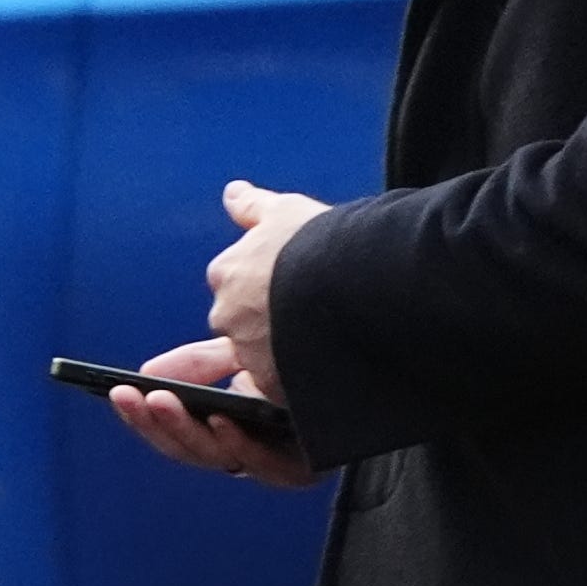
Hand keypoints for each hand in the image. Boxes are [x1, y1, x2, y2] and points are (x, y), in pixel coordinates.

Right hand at [106, 333, 324, 488]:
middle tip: (131, 397)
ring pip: (217, 458)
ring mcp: (278, 458)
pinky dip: (240, 446)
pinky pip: (266, 468)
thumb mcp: (248, 348)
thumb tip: (148, 373)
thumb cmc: (315, 349)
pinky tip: (222, 421)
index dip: (145, 413)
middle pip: (190, 446)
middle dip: (154, 422)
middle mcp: (252, 445)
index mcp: (234, 421)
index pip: (178, 426)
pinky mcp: (309, 467)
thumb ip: (202, 362)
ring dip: (184, 432)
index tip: (118, 391)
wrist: (379, 341)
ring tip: (162, 402)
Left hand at [204, 179, 326, 392]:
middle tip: (312, 316)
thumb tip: (233, 193)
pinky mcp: (276, 387)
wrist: (358, 279)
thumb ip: (254, 207)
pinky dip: (302, 385)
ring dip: (287, 356)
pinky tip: (329, 370)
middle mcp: (228, 315)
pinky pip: (284, 392)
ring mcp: (250, 353)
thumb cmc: (325, 240)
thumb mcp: (287, 211)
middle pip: (244, 328)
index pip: (237, 289)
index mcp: (228, 274)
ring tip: (327, 342)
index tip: (294, 288)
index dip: (269, 291)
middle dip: (271, 326)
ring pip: (263, 361)